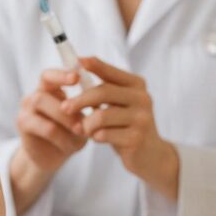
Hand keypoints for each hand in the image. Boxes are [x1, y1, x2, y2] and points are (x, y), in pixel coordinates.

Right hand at [16, 68, 88, 173]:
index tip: (77, 77)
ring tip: (81, 131)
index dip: (63, 73)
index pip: (52, 73)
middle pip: (45, 83)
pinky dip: (61, 137)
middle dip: (67, 95)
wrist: (48, 159)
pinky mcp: (23, 124)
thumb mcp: (81, 121)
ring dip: (65, 117)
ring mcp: (27, 107)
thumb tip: (97, 103)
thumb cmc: (68, 136)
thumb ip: (85, 111)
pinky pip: (44, 126)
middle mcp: (36, 94)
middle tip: (85, 115)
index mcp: (50, 89)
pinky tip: (71, 147)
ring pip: (41, 101)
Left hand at [66, 57, 179, 199]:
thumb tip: (80, 64)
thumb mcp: (120, 102)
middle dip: (79, 100)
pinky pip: (104, 134)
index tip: (77, 61)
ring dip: (87, 123)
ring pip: (101, 116)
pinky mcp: (136, 138)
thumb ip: (105, 86)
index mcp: (137, 85)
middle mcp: (142, 99)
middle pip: (103, 92)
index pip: (111, 72)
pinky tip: (97, 138)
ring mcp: (142, 119)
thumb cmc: (127, 124)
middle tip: (64, 107)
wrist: (151, 154)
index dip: (94, 66)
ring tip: (84, 129)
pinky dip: (95, 136)